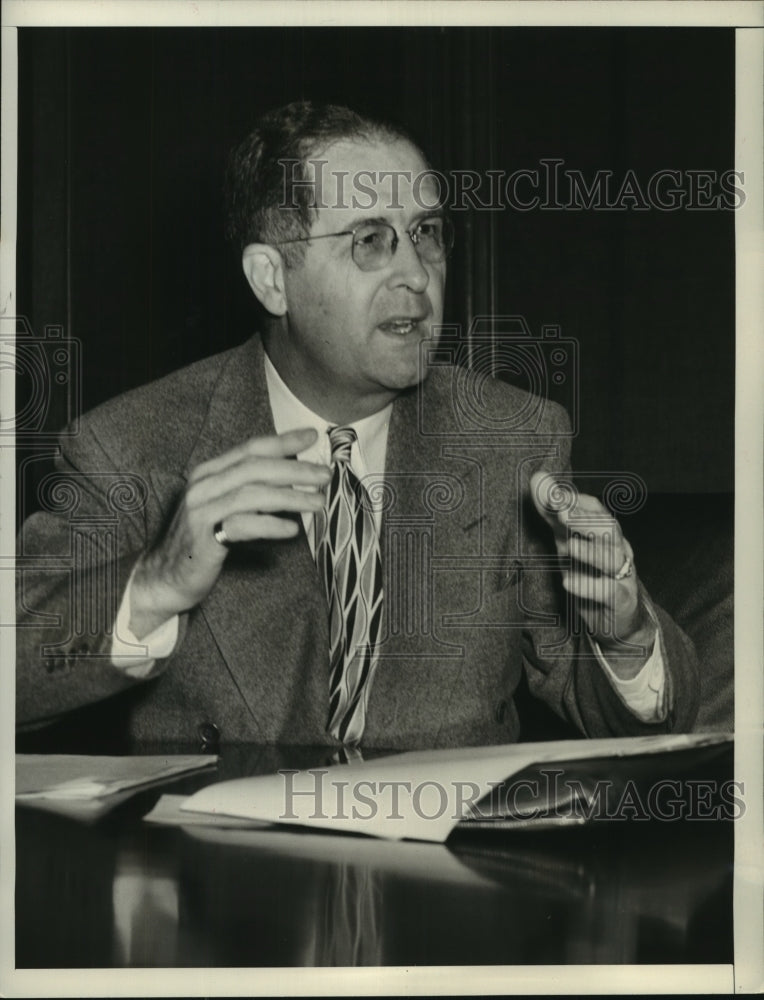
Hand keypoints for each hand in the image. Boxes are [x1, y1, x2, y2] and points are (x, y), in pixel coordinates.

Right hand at [129, 428, 330, 637]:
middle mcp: (203, 486)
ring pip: (252, 495)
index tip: (313, 436)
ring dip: (291, 497)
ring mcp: (200, 511)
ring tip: (318, 504)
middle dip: (295, 469)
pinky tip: (292, 529)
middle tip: (325, 475)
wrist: (164, 578)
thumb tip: (294, 476)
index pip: (250, 449)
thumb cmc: (202, 541)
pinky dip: (270, 525)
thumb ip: (250, 490)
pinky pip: (241, 526)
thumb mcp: (224, 508)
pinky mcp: (203, 539)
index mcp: (209, 473)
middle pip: (255, 468)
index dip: (283, 441)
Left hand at [529, 470, 655, 676]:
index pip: (595, 509)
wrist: (616, 616)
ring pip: (612, 558)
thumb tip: (538, 477)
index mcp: (604, 532)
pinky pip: (610, 592)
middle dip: (585, 518)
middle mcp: (616, 549)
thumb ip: (553, 510)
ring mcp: (621, 575)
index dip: (575, 500)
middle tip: (561, 511)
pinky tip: (569, 582)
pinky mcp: (621, 601)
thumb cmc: (590, 570)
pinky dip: (590, 587)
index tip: (552, 494)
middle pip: (608, 528)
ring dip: (590, 550)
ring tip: (568, 546)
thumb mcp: (568, 538)